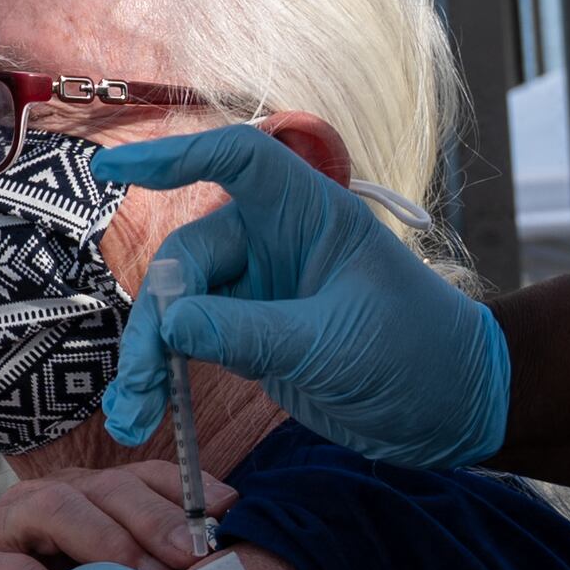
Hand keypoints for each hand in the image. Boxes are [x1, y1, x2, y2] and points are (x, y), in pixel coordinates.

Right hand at [94, 125, 509, 467]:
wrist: (453, 412)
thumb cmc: (419, 356)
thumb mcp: (334, 347)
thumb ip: (250, 335)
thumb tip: (170, 327)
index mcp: (311, 215)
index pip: (237, 160)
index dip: (175, 157)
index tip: (115, 173)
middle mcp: (278, 242)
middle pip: (189, 255)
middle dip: (158, 316)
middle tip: (143, 377)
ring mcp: (260, 289)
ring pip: (180, 305)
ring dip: (150, 356)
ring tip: (133, 412)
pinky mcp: (249, 334)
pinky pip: (190, 343)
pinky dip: (164, 375)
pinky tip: (142, 411)